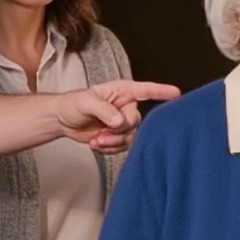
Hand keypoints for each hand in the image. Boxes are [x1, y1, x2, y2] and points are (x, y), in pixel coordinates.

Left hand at [56, 79, 179, 154]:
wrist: (62, 120)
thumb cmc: (72, 104)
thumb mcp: (85, 102)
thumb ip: (103, 110)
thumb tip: (119, 121)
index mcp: (122, 92)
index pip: (146, 90)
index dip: (161, 92)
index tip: (177, 94)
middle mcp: (126, 106)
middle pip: (136, 122)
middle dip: (119, 131)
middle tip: (102, 134)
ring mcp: (123, 123)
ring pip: (130, 137)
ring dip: (113, 143)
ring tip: (97, 141)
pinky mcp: (118, 137)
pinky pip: (123, 147)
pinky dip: (109, 149)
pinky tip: (96, 144)